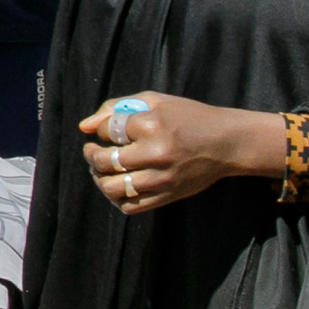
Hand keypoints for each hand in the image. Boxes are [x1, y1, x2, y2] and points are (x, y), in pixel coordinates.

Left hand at [76, 92, 282, 215]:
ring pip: (111, 187)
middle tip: (94, 151)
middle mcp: (155, 153)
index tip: (109, 131)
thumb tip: (83, 127)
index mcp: (152, 125)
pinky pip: (129, 206)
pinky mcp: (167, 196)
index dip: (101, 130)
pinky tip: (118, 185)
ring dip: (99, 179)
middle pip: (104, 161)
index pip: (107, 131)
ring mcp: (161, 179)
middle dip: (92, 155)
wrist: (226, 144)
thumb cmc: (188, 118)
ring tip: (102, 170)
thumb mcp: (155, 102)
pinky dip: (116, 198)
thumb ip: (116, 108)